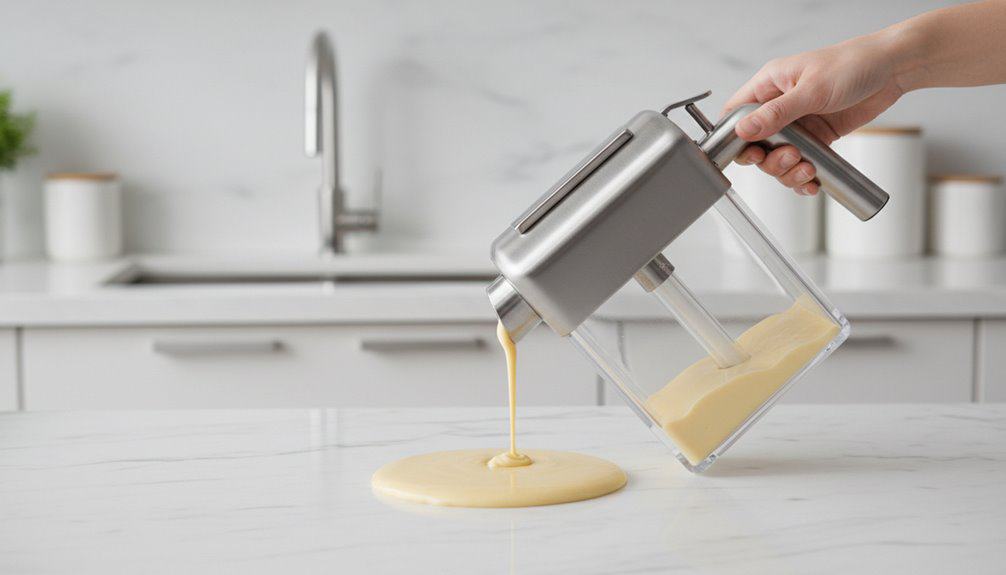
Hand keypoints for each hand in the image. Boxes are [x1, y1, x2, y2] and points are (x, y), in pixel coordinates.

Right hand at [723, 31, 906, 194]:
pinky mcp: (817, 136)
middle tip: (790, 157)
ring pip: (777, 158)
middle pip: (756, 144)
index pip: (736, 113)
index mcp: (770, 85)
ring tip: (807, 169)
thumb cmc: (853, 64)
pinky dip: (803, 177)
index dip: (734, 137)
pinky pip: (800, 162)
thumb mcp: (811, 90)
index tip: (749, 153)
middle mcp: (780, 105)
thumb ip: (776, 113)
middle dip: (770, 160)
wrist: (894, 69)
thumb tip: (743, 130)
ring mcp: (798, 123)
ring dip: (788, 171)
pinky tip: (812, 182)